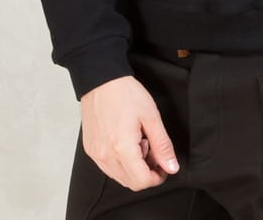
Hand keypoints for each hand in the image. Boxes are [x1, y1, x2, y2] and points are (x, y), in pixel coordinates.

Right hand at [80, 75, 179, 190]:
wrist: (101, 80)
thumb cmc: (125, 94)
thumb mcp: (151, 116)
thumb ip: (162, 145)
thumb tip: (172, 167)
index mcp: (122, 148)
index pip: (142, 181)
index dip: (157, 177)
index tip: (164, 165)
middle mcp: (105, 156)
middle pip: (130, 182)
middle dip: (146, 172)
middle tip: (153, 151)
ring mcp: (96, 154)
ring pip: (119, 177)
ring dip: (133, 168)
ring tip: (139, 142)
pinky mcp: (90, 149)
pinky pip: (108, 167)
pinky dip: (120, 162)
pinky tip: (126, 142)